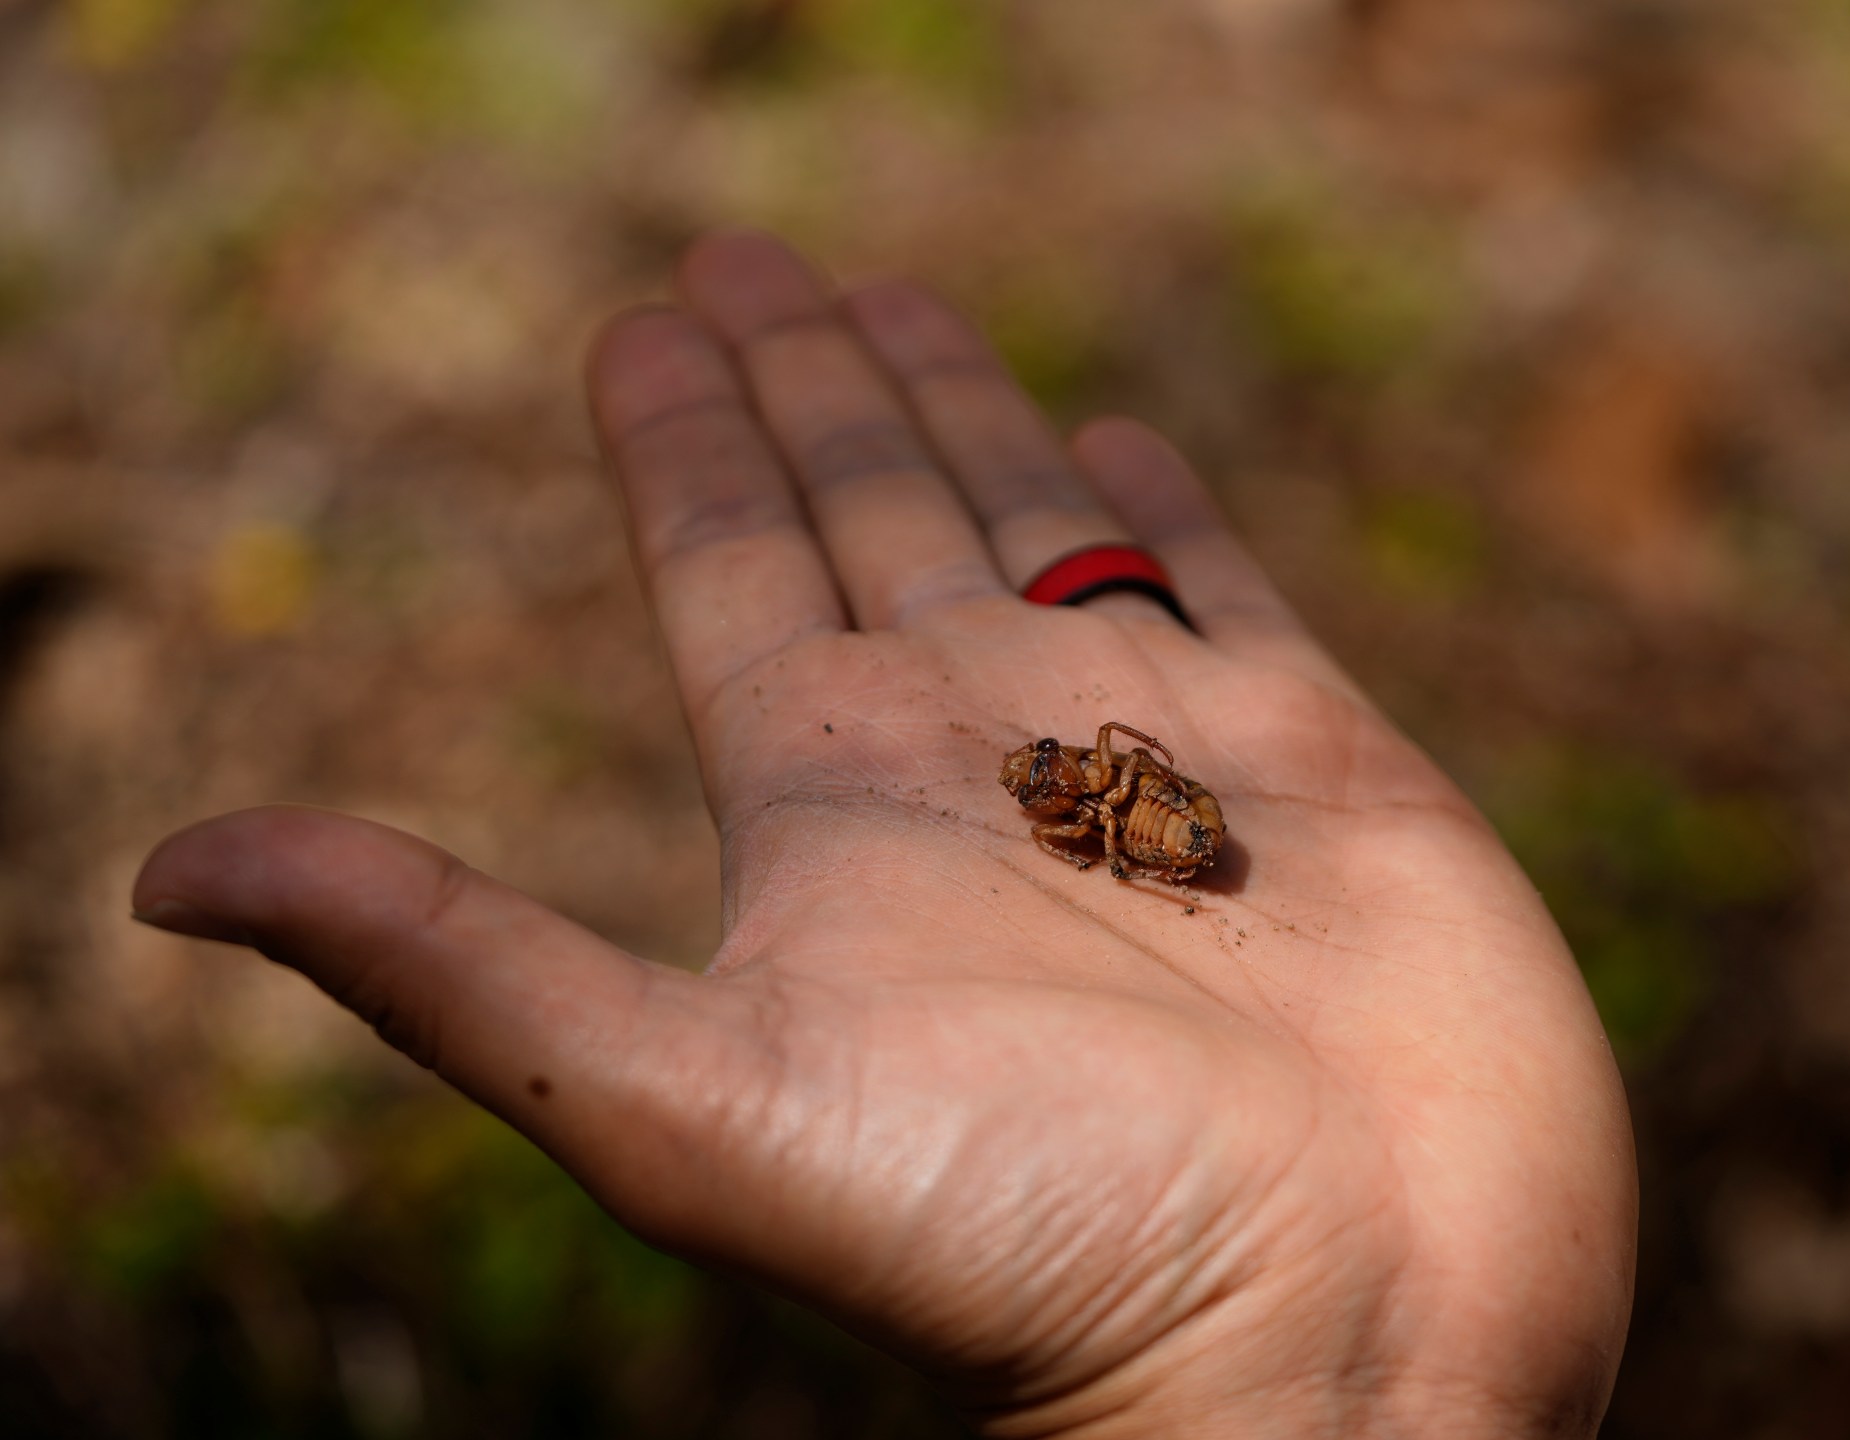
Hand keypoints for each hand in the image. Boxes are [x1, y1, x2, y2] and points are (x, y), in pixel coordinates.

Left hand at [132, 232, 1635, 1436]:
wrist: (1347, 1325)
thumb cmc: (1041, 1245)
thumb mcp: (703, 1109)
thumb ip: (463, 970)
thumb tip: (167, 872)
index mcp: (836, 813)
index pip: (731, 574)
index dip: (679, 448)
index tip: (638, 320)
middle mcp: (984, 765)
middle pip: (868, 520)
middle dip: (807, 391)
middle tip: (746, 261)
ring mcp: (1161, 753)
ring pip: (1037, 531)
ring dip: (965, 415)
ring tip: (894, 303)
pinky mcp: (1323, 758)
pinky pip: (1226, 590)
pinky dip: (1171, 510)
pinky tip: (1117, 442)